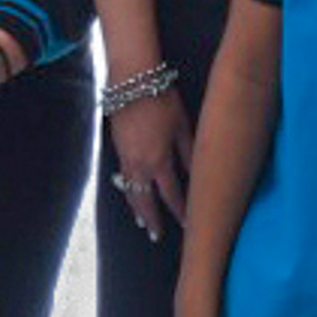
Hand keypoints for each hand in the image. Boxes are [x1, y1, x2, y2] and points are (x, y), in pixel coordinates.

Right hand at [107, 87, 191, 237]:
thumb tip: (198, 174)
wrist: (131, 80)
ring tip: (141, 222)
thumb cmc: (162, 98)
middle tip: (157, 236)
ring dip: (137, 209)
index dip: (181, 212)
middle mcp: (140, 164)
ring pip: (131, 191)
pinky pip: (123, 178)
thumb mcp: (183, 125)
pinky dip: (128, 191)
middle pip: (146, 201)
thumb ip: (189, 153)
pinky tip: (131, 193)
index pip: (172, 195)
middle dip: (152, 220)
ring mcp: (125, 157)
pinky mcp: (117, 148)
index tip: (188, 225)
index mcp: (159, 160)